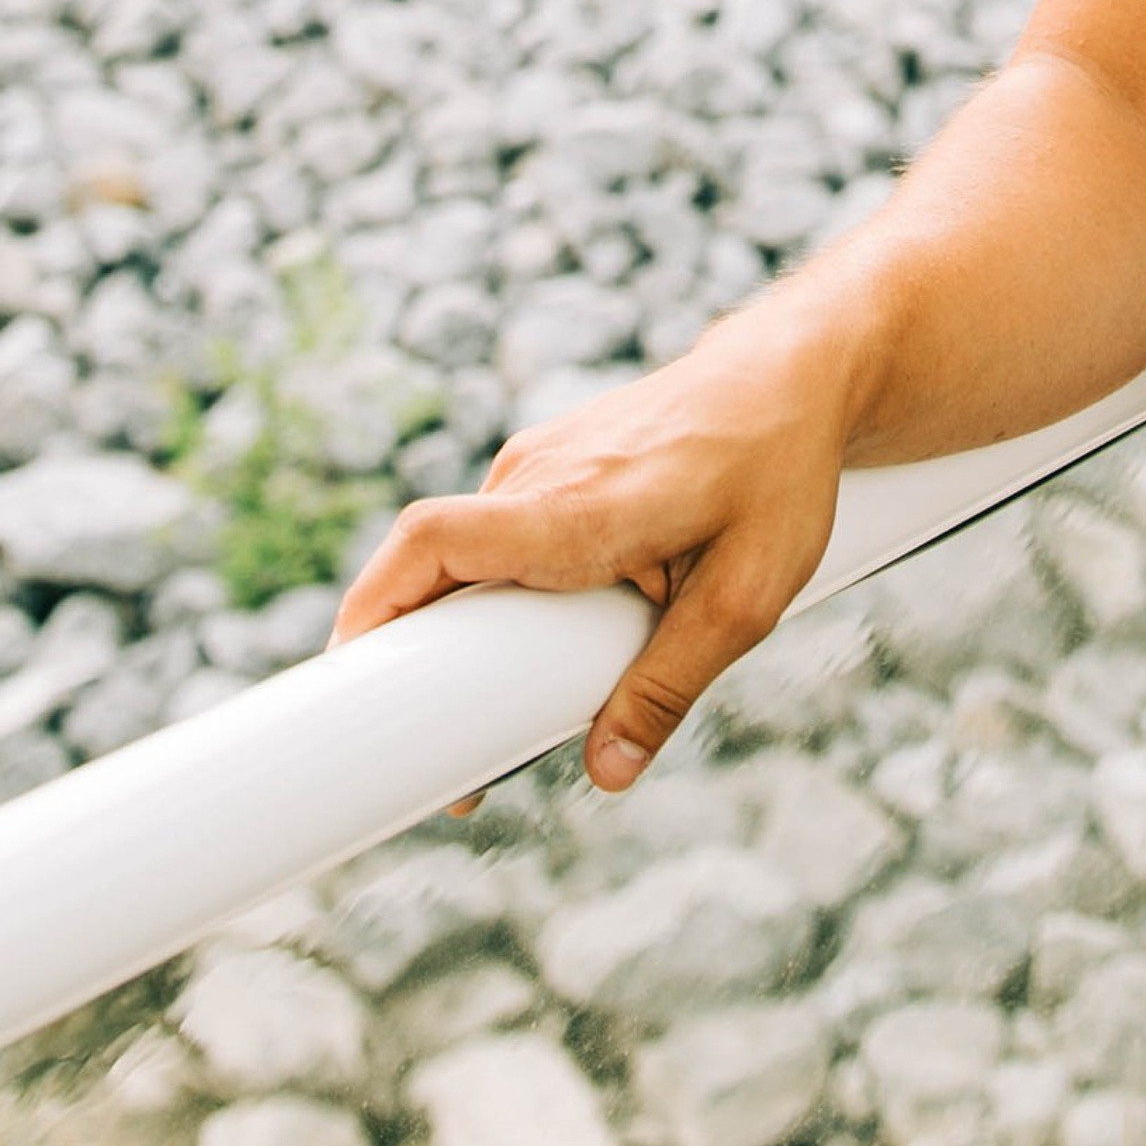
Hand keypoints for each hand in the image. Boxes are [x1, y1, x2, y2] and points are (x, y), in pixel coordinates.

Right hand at [331, 302, 852, 789]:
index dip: (374, 609)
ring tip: (496, 729)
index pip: (432, 541)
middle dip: (415, 660)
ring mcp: (541, 461)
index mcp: (573, 504)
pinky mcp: (555, 464)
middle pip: (433, 566)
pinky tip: (534, 650)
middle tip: (443, 767)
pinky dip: (495, 593)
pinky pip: (500, 536)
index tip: (349, 685)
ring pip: (469, 557)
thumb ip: (673, 683)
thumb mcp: (748, 594)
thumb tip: (608, 772)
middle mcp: (539, 475)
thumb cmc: (779, 473)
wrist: (796, 373)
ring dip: (465, 632)